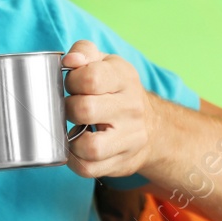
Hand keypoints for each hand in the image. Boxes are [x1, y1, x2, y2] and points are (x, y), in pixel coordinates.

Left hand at [62, 40, 159, 179]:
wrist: (154, 128)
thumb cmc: (118, 91)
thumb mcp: (106, 64)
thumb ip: (84, 51)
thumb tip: (69, 60)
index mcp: (124, 78)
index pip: (91, 77)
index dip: (71, 80)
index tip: (71, 84)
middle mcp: (131, 109)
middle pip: (85, 110)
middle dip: (67, 108)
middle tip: (70, 108)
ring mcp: (128, 139)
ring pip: (89, 147)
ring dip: (71, 139)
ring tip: (74, 130)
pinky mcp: (120, 163)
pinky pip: (88, 168)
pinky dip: (74, 160)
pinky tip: (76, 147)